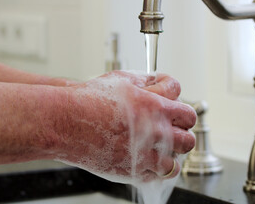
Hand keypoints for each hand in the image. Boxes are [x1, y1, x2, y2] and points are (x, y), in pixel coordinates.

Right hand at [54, 70, 195, 182]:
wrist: (66, 121)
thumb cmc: (89, 98)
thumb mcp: (122, 79)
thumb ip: (146, 82)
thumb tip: (159, 83)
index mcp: (155, 107)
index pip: (188, 110)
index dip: (181, 108)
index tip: (172, 104)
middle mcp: (154, 132)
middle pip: (188, 138)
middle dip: (182, 131)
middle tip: (172, 127)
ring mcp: (144, 154)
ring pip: (176, 161)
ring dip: (172, 153)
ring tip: (161, 146)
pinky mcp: (132, 171)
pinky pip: (157, 175)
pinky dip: (156, 168)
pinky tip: (148, 158)